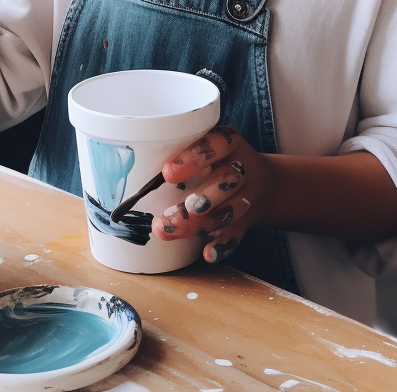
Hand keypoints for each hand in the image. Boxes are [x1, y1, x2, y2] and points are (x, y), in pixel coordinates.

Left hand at [150, 125, 272, 263]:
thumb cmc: (218, 161)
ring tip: (168, 231)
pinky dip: (223, 244)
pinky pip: (238, 233)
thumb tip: (131, 169)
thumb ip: (180, 153)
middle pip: (226, 181)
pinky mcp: (249, 219)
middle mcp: (242, 167)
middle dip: (198, 199)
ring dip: (199, 223)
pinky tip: (207, 253)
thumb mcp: (207, 146)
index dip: (193, 158)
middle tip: (167, 214)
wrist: (265, 182)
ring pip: (230, 210)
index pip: (216, 144)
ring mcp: (248, 194)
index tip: (166, 173)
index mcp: (229, 143)